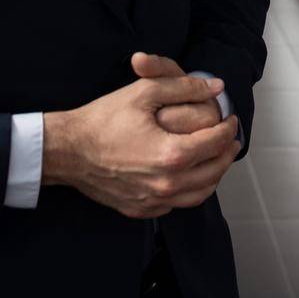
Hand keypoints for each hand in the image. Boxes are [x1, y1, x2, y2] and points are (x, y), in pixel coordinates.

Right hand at [42, 54, 239, 218]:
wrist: (68, 150)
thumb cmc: (103, 119)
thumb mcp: (144, 92)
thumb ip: (185, 87)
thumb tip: (217, 88)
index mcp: (171, 155)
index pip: (215, 142)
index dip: (228, 128)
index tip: (230, 118)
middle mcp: (166, 185)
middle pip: (213, 171)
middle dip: (226, 152)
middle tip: (230, 138)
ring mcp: (154, 201)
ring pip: (200, 194)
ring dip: (214, 174)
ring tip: (217, 157)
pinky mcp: (142, 210)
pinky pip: (178, 204)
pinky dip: (192, 190)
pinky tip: (190, 175)